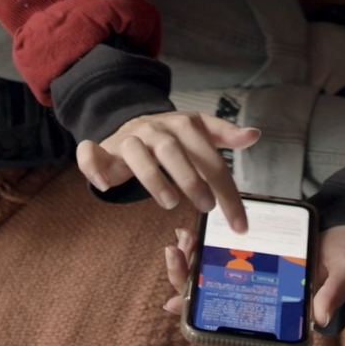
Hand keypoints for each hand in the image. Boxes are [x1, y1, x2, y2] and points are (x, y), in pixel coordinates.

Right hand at [77, 111, 260, 231]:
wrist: (131, 123)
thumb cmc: (171, 136)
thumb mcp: (199, 132)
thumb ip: (224, 135)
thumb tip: (253, 135)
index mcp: (182, 125)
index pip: (209, 156)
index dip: (226, 188)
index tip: (239, 222)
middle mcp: (155, 129)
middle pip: (173, 150)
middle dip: (191, 178)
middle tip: (206, 206)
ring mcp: (127, 138)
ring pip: (137, 152)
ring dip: (153, 177)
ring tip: (170, 203)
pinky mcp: (103, 149)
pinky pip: (91, 153)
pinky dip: (94, 166)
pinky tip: (106, 186)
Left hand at [163, 224, 344, 326]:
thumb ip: (333, 292)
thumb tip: (318, 317)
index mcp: (279, 307)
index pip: (233, 318)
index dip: (201, 314)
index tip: (174, 302)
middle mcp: (263, 291)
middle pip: (215, 291)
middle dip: (187, 276)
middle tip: (175, 254)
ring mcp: (258, 268)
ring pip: (215, 268)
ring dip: (193, 257)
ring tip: (180, 239)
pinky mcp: (258, 245)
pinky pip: (228, 245)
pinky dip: (209, 238)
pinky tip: (194, 227)